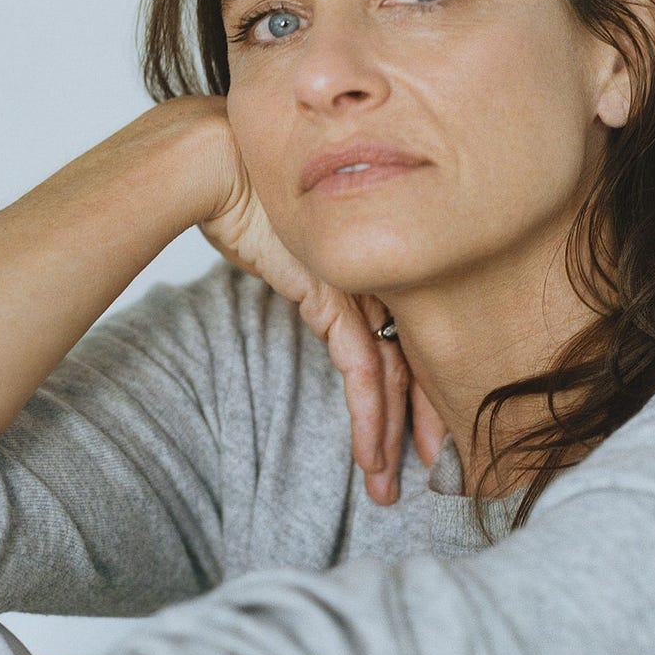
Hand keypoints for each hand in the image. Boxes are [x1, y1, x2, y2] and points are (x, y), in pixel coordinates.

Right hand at [194, 104, 448, 502]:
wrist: (221, 166)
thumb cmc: (245, 199)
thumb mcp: (290, 254)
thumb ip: (317, 285)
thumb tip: (325, 319)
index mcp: (378, 265)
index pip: (413, 340)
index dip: (423, 393)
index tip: (425, 438)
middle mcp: (380, 278)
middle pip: (418, 361)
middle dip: (422, 425)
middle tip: (434, 473)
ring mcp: (363, 287)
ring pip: (395, 377)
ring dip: (389, 437)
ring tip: (386, 487)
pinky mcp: (337, 300)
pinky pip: (365, 372)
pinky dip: (369, 419)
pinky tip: (370, 456)